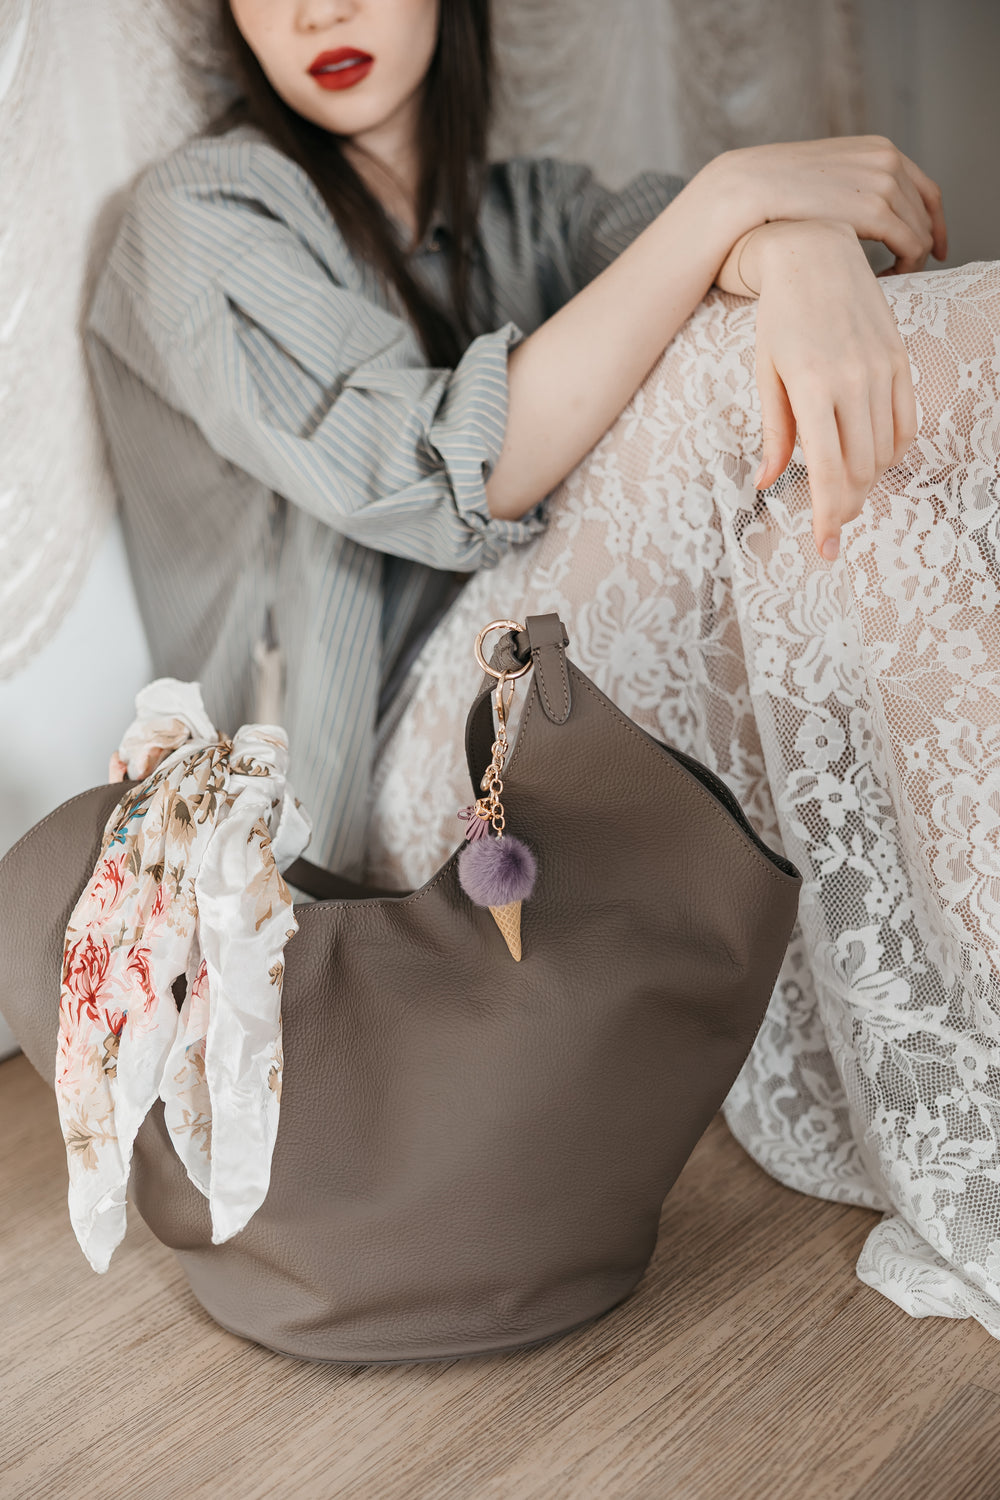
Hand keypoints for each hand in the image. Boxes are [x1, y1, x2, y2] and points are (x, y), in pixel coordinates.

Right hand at [712, 135, 946, 273]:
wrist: (751, 186)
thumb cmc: (777, 191)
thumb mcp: (826, 179)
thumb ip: (850, 188)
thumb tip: (858, 214)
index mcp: (880, 150)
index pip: (926, 190)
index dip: (936, 223)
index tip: (934, 249)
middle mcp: (889, 161)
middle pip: (927, 214)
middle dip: (923, 246)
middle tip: (906, 274)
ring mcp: (885, 183)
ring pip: (921, 233)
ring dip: (910, 261)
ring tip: (888, 282)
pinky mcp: (876, 210)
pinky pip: (911, 246)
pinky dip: (905, 268)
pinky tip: (884, 282)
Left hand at [749, 219, 917, 559]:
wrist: (814, 253)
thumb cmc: (778, 318)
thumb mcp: (765, 375)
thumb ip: (772, 433)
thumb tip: (768, 483)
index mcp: (811, 388)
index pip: (825, 471)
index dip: (826, 518)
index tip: (824, 548)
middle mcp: (853, 380)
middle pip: (858, 470)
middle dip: (844, 507)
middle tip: (830, 526)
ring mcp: (882, 369)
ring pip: (883, 452)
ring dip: (865, 483)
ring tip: (843, 494)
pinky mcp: (900, 360)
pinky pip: (905, 424)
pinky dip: (890, 452)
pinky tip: (870, 460)